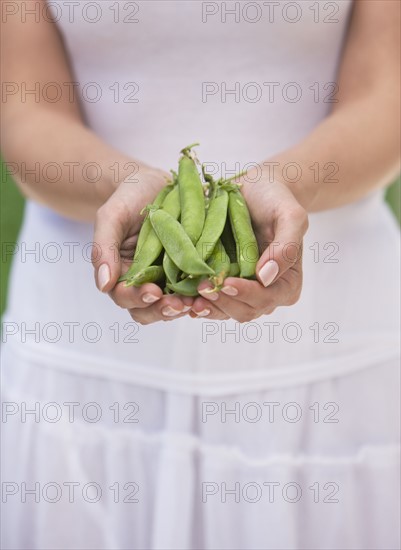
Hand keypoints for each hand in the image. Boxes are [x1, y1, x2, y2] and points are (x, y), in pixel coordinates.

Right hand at [92, 167, 192, 324]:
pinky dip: (201, 294)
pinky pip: (194, 290)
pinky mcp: (189, 271)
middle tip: (179, 304)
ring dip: (184, 307)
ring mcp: (168, 279)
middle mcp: (144, 281)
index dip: (138, 299)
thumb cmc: (128, 199)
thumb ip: (103, 249)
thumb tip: (103, 285)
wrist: (154, 184)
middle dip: (163, 310)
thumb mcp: (111, 217)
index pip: (125, 297)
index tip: (153, 293)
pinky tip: (210, 290)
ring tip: (197, 301)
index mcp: (121, 273)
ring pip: (172, 306)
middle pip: (149, 310)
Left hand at [190, 173, 309, 321]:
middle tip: (201, 288)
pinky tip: (183, 298)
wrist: (255, 190)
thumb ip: (286, 247)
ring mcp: (243, 291)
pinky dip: (198, 302)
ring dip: (207, 307)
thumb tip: (266, 277)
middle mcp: (267, 293)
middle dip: (223, 302)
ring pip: (225, 311)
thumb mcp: (290, 216)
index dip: (245, 294)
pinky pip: (211, 302)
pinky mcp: (224, 285)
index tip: (226, 282)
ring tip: (188, 299)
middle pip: (244, 310)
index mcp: (287, 283)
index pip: (266, 298)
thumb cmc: (275, 199)